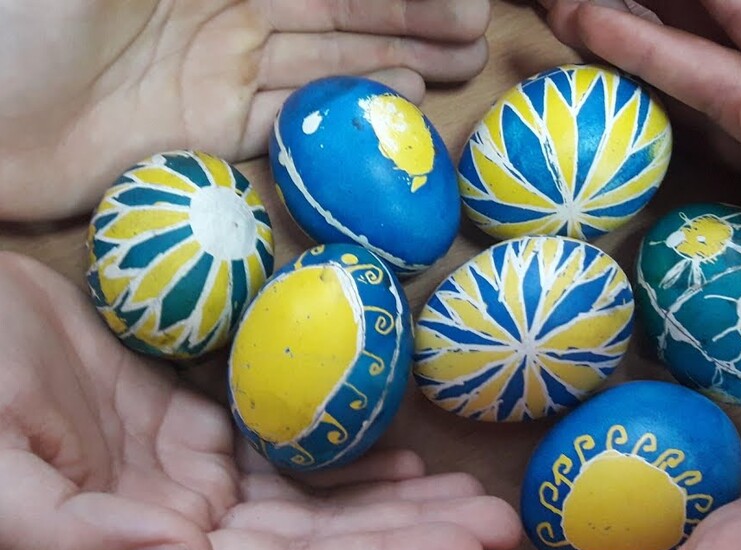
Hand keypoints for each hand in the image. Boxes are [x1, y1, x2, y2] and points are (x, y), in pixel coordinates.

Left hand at [0, 0, 490, 221]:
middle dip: (412, 16)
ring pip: (326, 60)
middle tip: (480, 33)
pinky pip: (292, 116)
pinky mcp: (205, 130)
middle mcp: (224, 8)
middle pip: (338, 9)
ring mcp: (217, 71)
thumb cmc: (23, 19)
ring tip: (458, 65)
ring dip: (392, 59)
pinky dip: (344, 109)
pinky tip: (393, 101)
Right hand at [0, 251, 520, 549]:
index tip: (465, 549)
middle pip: (315, 545)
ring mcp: (185, 477)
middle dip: (409, 537)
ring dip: (391, 500)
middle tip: (498, 521)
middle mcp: (174, 528)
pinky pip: (282, 449)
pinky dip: (343, 454)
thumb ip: (72, 536)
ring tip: (470, 491)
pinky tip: (402, 456)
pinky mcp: (186, 429)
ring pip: (308, 501)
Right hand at [535, 1, 740, 437]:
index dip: (659, 49)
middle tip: (576, 19)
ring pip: (713, 121)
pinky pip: (726, 171)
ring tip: (595, 59)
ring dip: (653, 88)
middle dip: (647, 47)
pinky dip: (681, 146)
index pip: (734, 80)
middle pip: (715, 83)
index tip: (592, 19)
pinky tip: (649, 134)